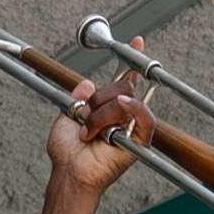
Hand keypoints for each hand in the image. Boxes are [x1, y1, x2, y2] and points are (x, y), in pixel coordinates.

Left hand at [44, 74, 139, 204]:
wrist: (69, 172)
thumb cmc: (66, 153)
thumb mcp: (66, 116)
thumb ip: (77, 97)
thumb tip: (87, 83)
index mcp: (106, 110)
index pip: (123, 81)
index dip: (130, 63)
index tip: (137, 41)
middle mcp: (121, 117)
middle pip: (121, 88)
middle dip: (99, 100)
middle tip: (84, 118)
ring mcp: (130, 128)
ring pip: (125, 101)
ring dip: (100, 116)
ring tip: (88, 133)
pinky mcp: (139, 141)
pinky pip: (146, 119)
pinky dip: (136, 110)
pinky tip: (121, 111)